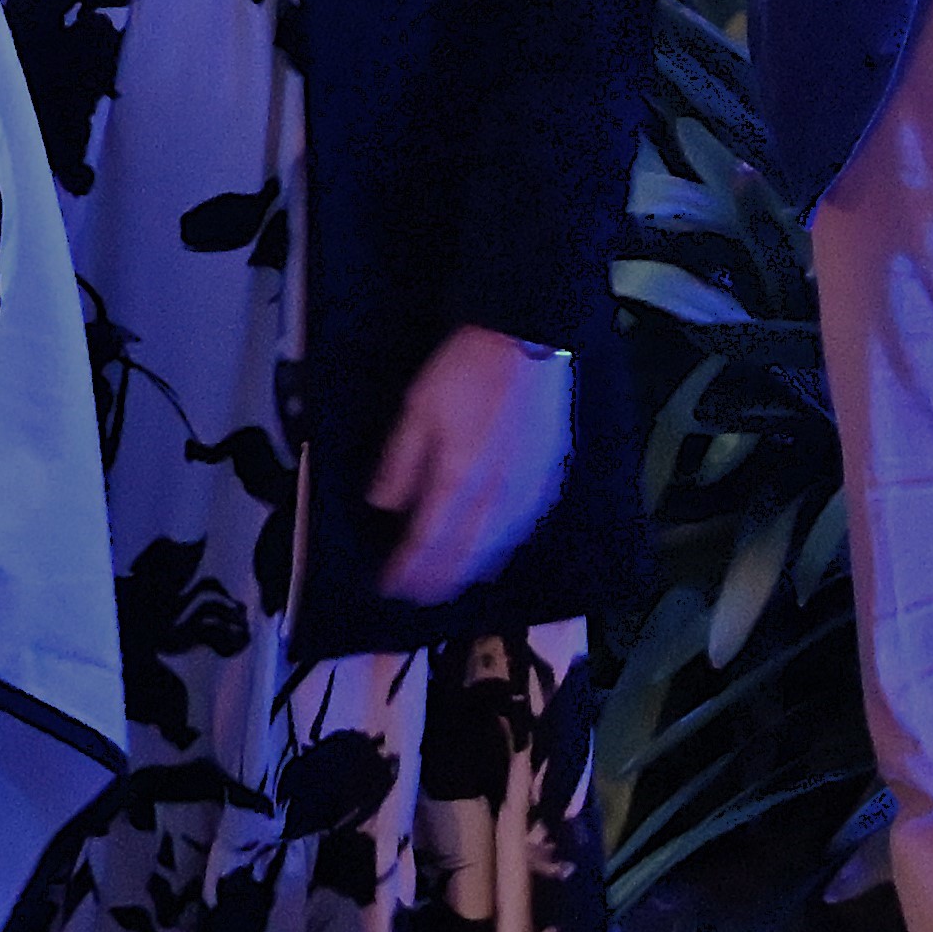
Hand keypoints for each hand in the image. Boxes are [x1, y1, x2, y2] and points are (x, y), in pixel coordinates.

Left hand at [366, 326, 573, 605]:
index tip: (387, 586)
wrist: (528, 336)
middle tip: (416, 595)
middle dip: (438, 581)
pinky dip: (503, 546)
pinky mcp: (550, 475)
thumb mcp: (416, 409)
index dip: (406, 570)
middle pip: (465, 556)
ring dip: (471, 570)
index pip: (427, 543)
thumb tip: (382, 506)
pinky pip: (524, 527)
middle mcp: (495, 496)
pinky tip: (495, 547)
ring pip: (498, 548)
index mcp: (458, 480)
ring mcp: (528, 488)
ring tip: (451, 582)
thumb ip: (400, 463)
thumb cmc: (465, 369)